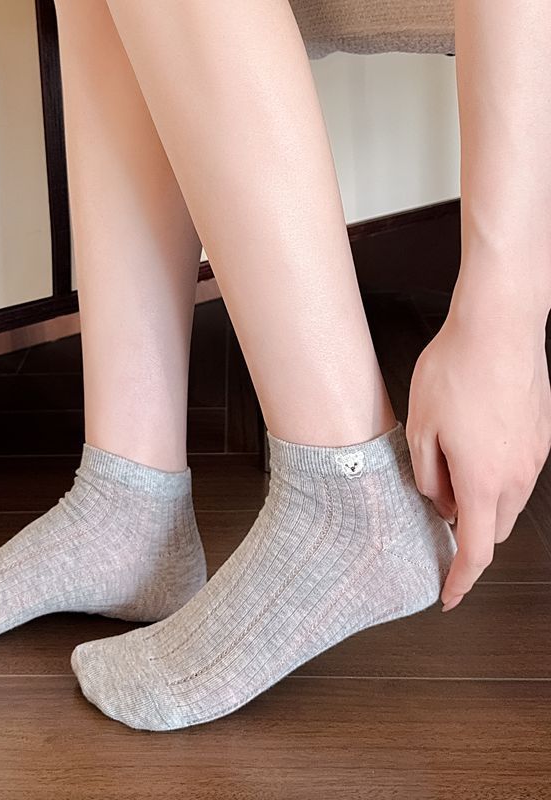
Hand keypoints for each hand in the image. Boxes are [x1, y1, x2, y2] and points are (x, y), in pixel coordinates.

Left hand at [406, 296, 550, 610]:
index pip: (475, 549)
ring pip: (506, 500)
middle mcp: (517, 475)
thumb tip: (438, 502)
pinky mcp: (540, 435)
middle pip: (492, 527)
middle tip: (435, 521)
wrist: (499, 326)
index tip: (447, 595)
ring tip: (446, 476)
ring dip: (479, 502)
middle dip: (466, 536)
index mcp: (483, 480)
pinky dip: (493, 478)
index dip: (460, 579)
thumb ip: (427, 475)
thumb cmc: (454, 372)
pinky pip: (516, 472)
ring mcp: (534, 455)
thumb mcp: (420, 427)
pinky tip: (469, 451)